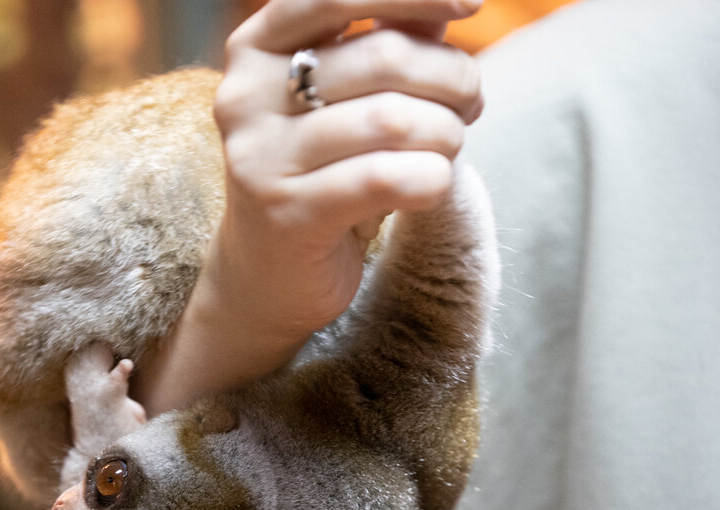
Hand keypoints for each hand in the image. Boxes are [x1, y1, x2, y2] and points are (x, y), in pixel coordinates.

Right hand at [132, 0, 484, 414]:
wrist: (269, 272)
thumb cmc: (323, 171)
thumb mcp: (349, 99)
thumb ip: (391, 41)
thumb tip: (450, 2)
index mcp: (257, 47)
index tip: (474, 6)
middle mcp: (245, 95)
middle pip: (386, 56)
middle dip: (453, 78)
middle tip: (471, 105)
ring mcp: (261, 157)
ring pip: (395, 120)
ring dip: (448, 134)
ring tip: (448, 149)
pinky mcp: (287, 215)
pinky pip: (389, 177)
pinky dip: (433, 178)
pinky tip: (433, 185)